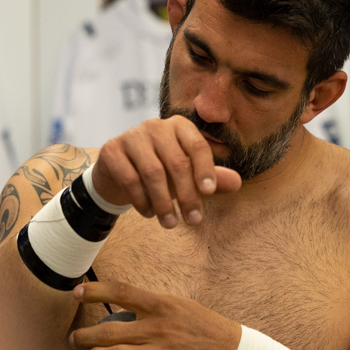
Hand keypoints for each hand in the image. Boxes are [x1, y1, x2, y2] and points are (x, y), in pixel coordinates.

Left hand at [69, 280, 241, 349]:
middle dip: (85, 336)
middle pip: (109, 330)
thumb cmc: (205, 327)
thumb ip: (152, 307)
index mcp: (161, 305)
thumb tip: (123, 307)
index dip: (95, 291)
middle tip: (75, 339)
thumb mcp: (180, 306)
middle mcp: (158, 328)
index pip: (121, 292)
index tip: (76, 292)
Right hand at [91, 116, 241, 228]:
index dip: (205, 169)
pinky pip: (130, 179)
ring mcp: (131, 136)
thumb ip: (211, 178)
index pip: (197, 146)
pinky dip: (141, 200)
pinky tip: (149, 214)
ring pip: (153, 173)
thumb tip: (237, 183)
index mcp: (179, 126)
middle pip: (176, 163)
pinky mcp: (112, 150)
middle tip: (193, 220)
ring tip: (170, 224)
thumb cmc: (161, 171)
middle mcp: (155, 126)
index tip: (209, 192)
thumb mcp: (188, 175)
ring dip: (163, 203)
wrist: (118, 172)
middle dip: (187, 195)